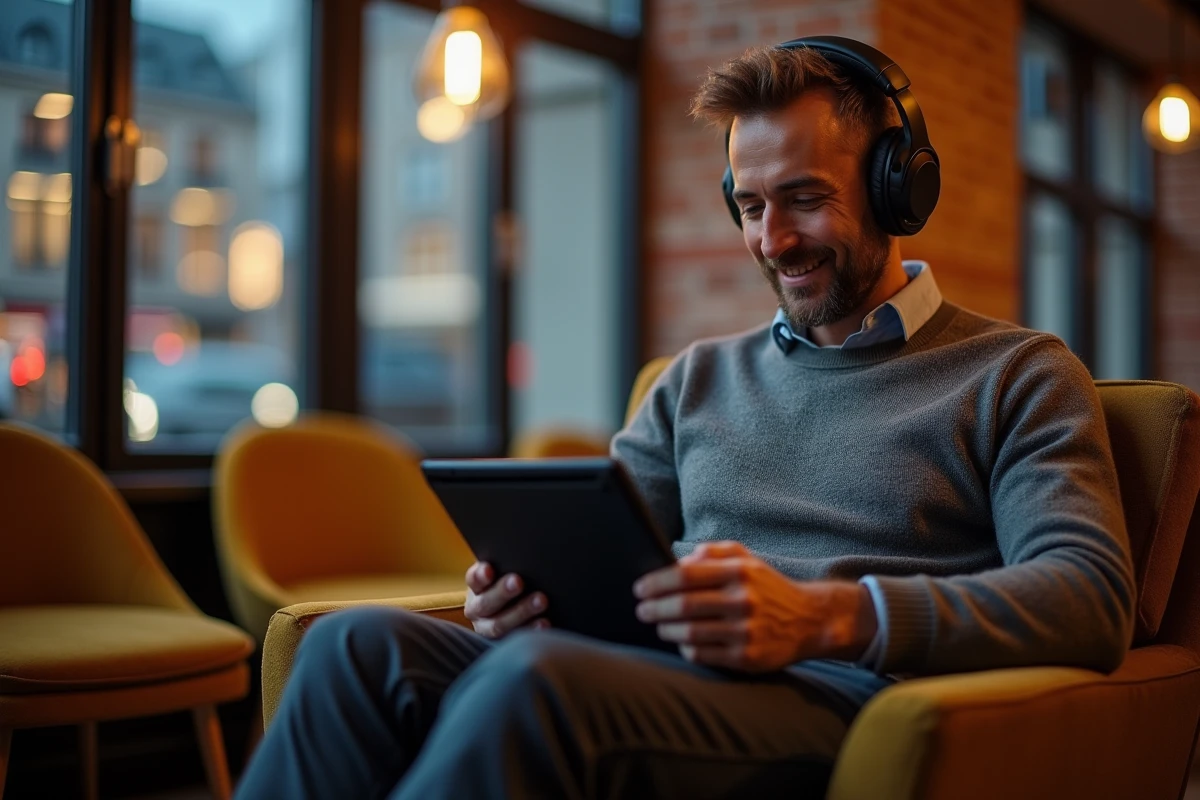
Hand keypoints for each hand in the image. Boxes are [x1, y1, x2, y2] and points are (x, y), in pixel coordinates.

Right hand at [463, 561, 549, 638]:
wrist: (516, 606)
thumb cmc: (513, 581)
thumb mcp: (507, 572)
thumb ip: (511, 564)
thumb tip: (525, 552)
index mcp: (477, 587)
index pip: (474, 580)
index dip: (480, 575)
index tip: (490, 569)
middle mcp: (477, 610)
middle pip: (486, 603)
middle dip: (502, 592)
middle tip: (518, 581)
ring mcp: (488, 629)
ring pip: (499, 625)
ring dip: (521, 612)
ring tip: (541, 601)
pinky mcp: (502, 644)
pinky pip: (515, 640)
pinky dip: (531, 630)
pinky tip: (545, 623)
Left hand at [633, 541, 876, 671]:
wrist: (809, 620)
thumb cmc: (767, 587)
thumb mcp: (746, 558)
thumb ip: (712, 552)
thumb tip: (678, 560)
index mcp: (739, 572)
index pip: (686, 575)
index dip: (657, 582)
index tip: (640, 588)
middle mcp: (743, 601)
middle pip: (683, 606)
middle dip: (655, 608)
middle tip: (641, 610)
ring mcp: (745, 631)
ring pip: (689, 633)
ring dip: (665, 629)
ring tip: (658, 625)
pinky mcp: (747, 657)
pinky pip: (702, 655)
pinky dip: (685, 648)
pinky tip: (681, 641)